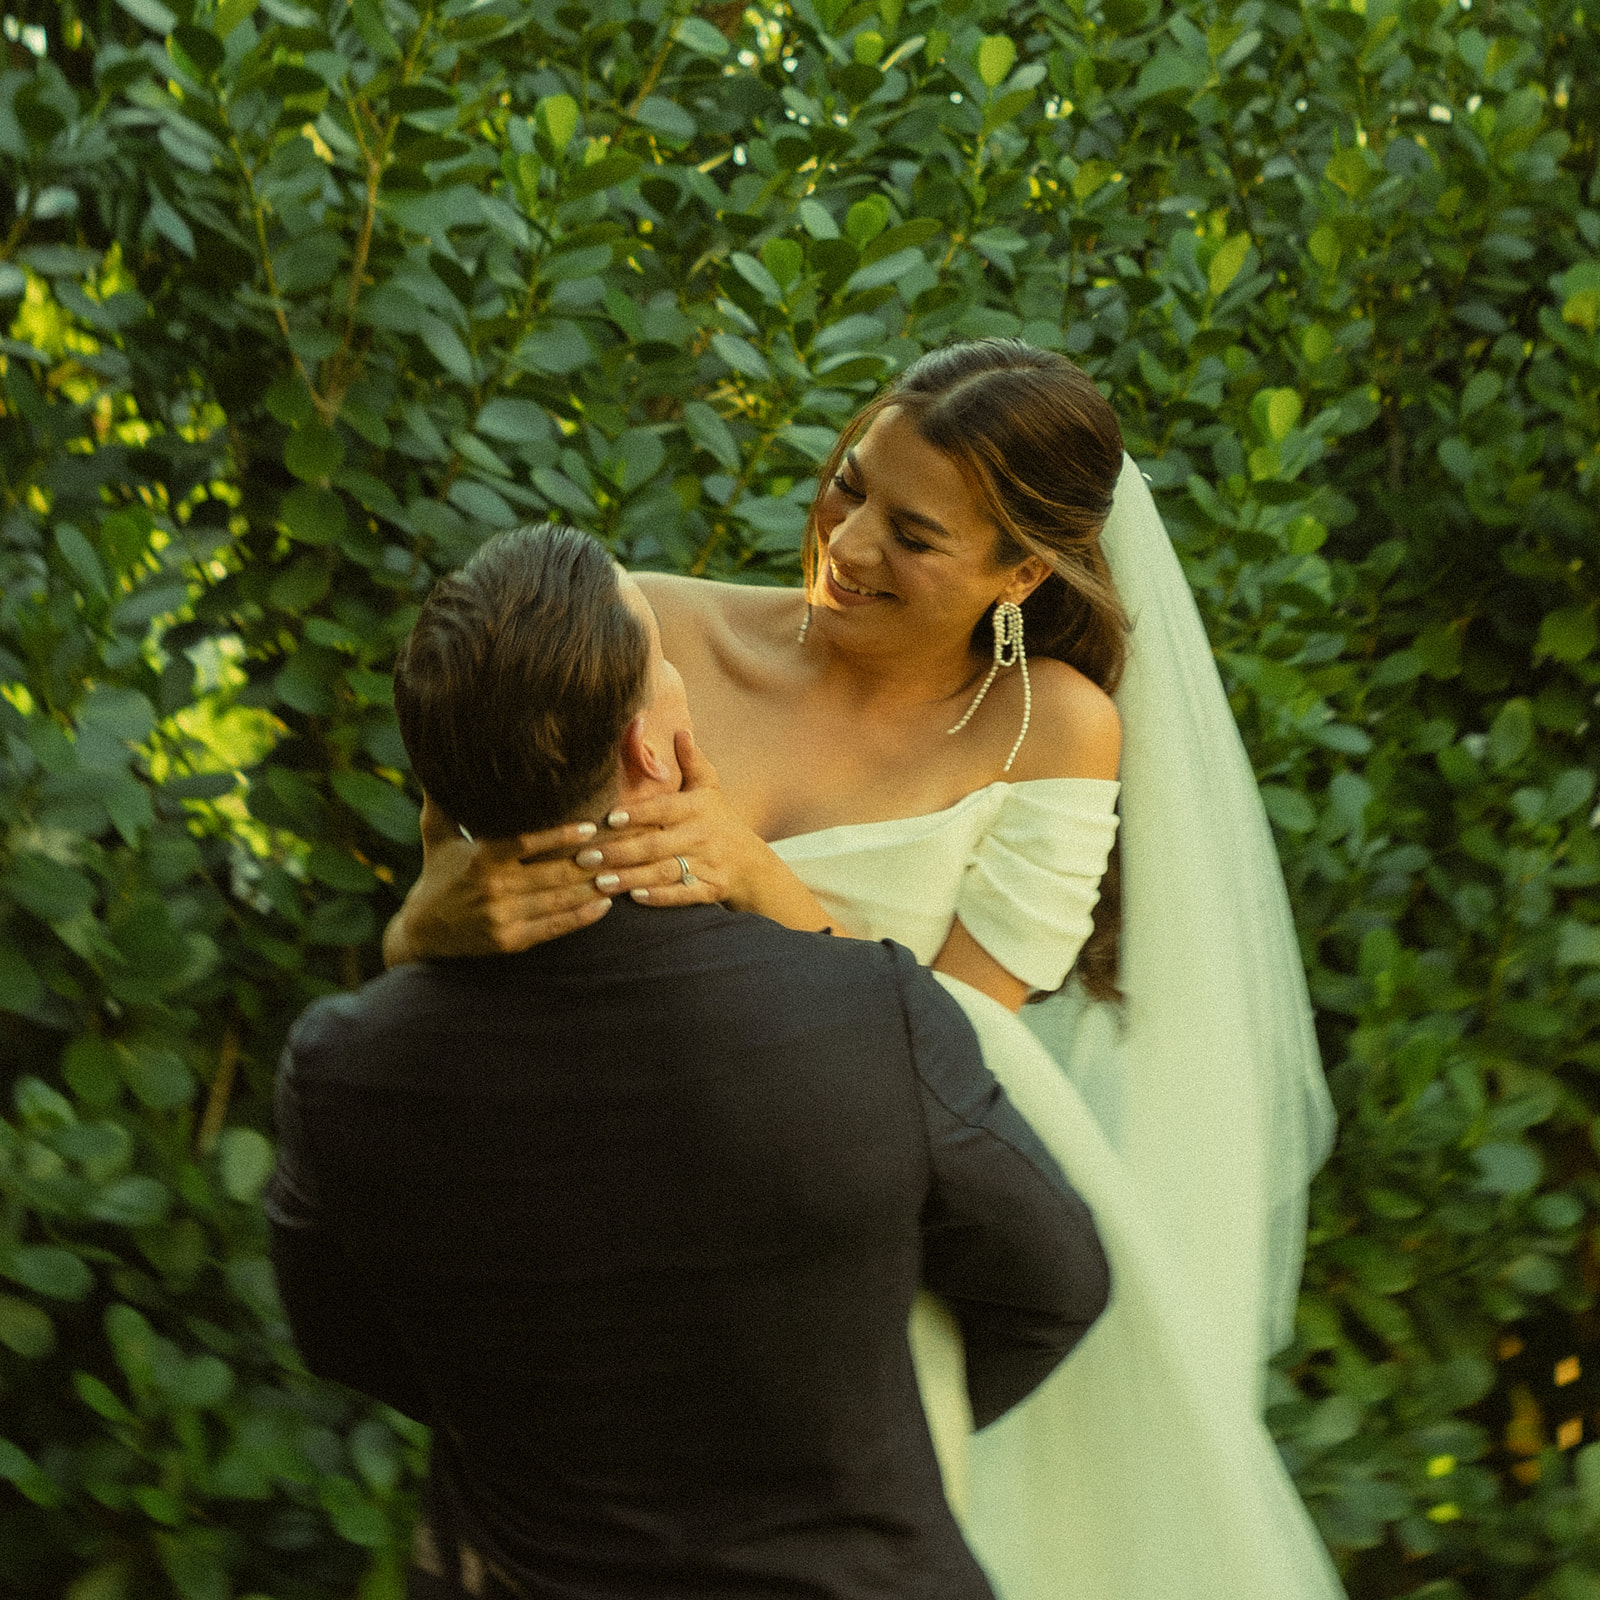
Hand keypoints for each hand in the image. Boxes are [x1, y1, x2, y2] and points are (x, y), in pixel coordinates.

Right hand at [384, 796, 611, 964]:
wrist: (421, 932)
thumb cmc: (436, 875)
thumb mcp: (436, 836)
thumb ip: (443, 801)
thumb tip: (434, 760)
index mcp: (480, 858)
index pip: (527, 843)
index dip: (560, 836)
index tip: (590, 828)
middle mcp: (493, 888)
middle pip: (552, 873)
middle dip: (588, 863)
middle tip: (619, 850)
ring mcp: (502, 917)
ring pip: (558, 900)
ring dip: (592, 889)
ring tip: (620, 874)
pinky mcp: (510, 941)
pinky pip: (554, 928)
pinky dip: (581, 917)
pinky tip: (603, 906)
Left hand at [575, 731, 764, 909]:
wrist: (752, 864)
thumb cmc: (719, 820)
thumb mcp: (710, 787)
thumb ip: (692, 760)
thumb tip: (680, 729)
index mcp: (697, 808)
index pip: (664, 809)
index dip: (638, 813)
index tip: (609, 818)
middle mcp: (702, 836)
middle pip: (657, 845)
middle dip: (620, 852)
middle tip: (586, 856)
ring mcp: (708, 864)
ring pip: (665, 872)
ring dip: (631, 878)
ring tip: (599, 881)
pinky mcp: (711, 889)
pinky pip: (683, 894)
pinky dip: (660, 897)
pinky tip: (634, 898)